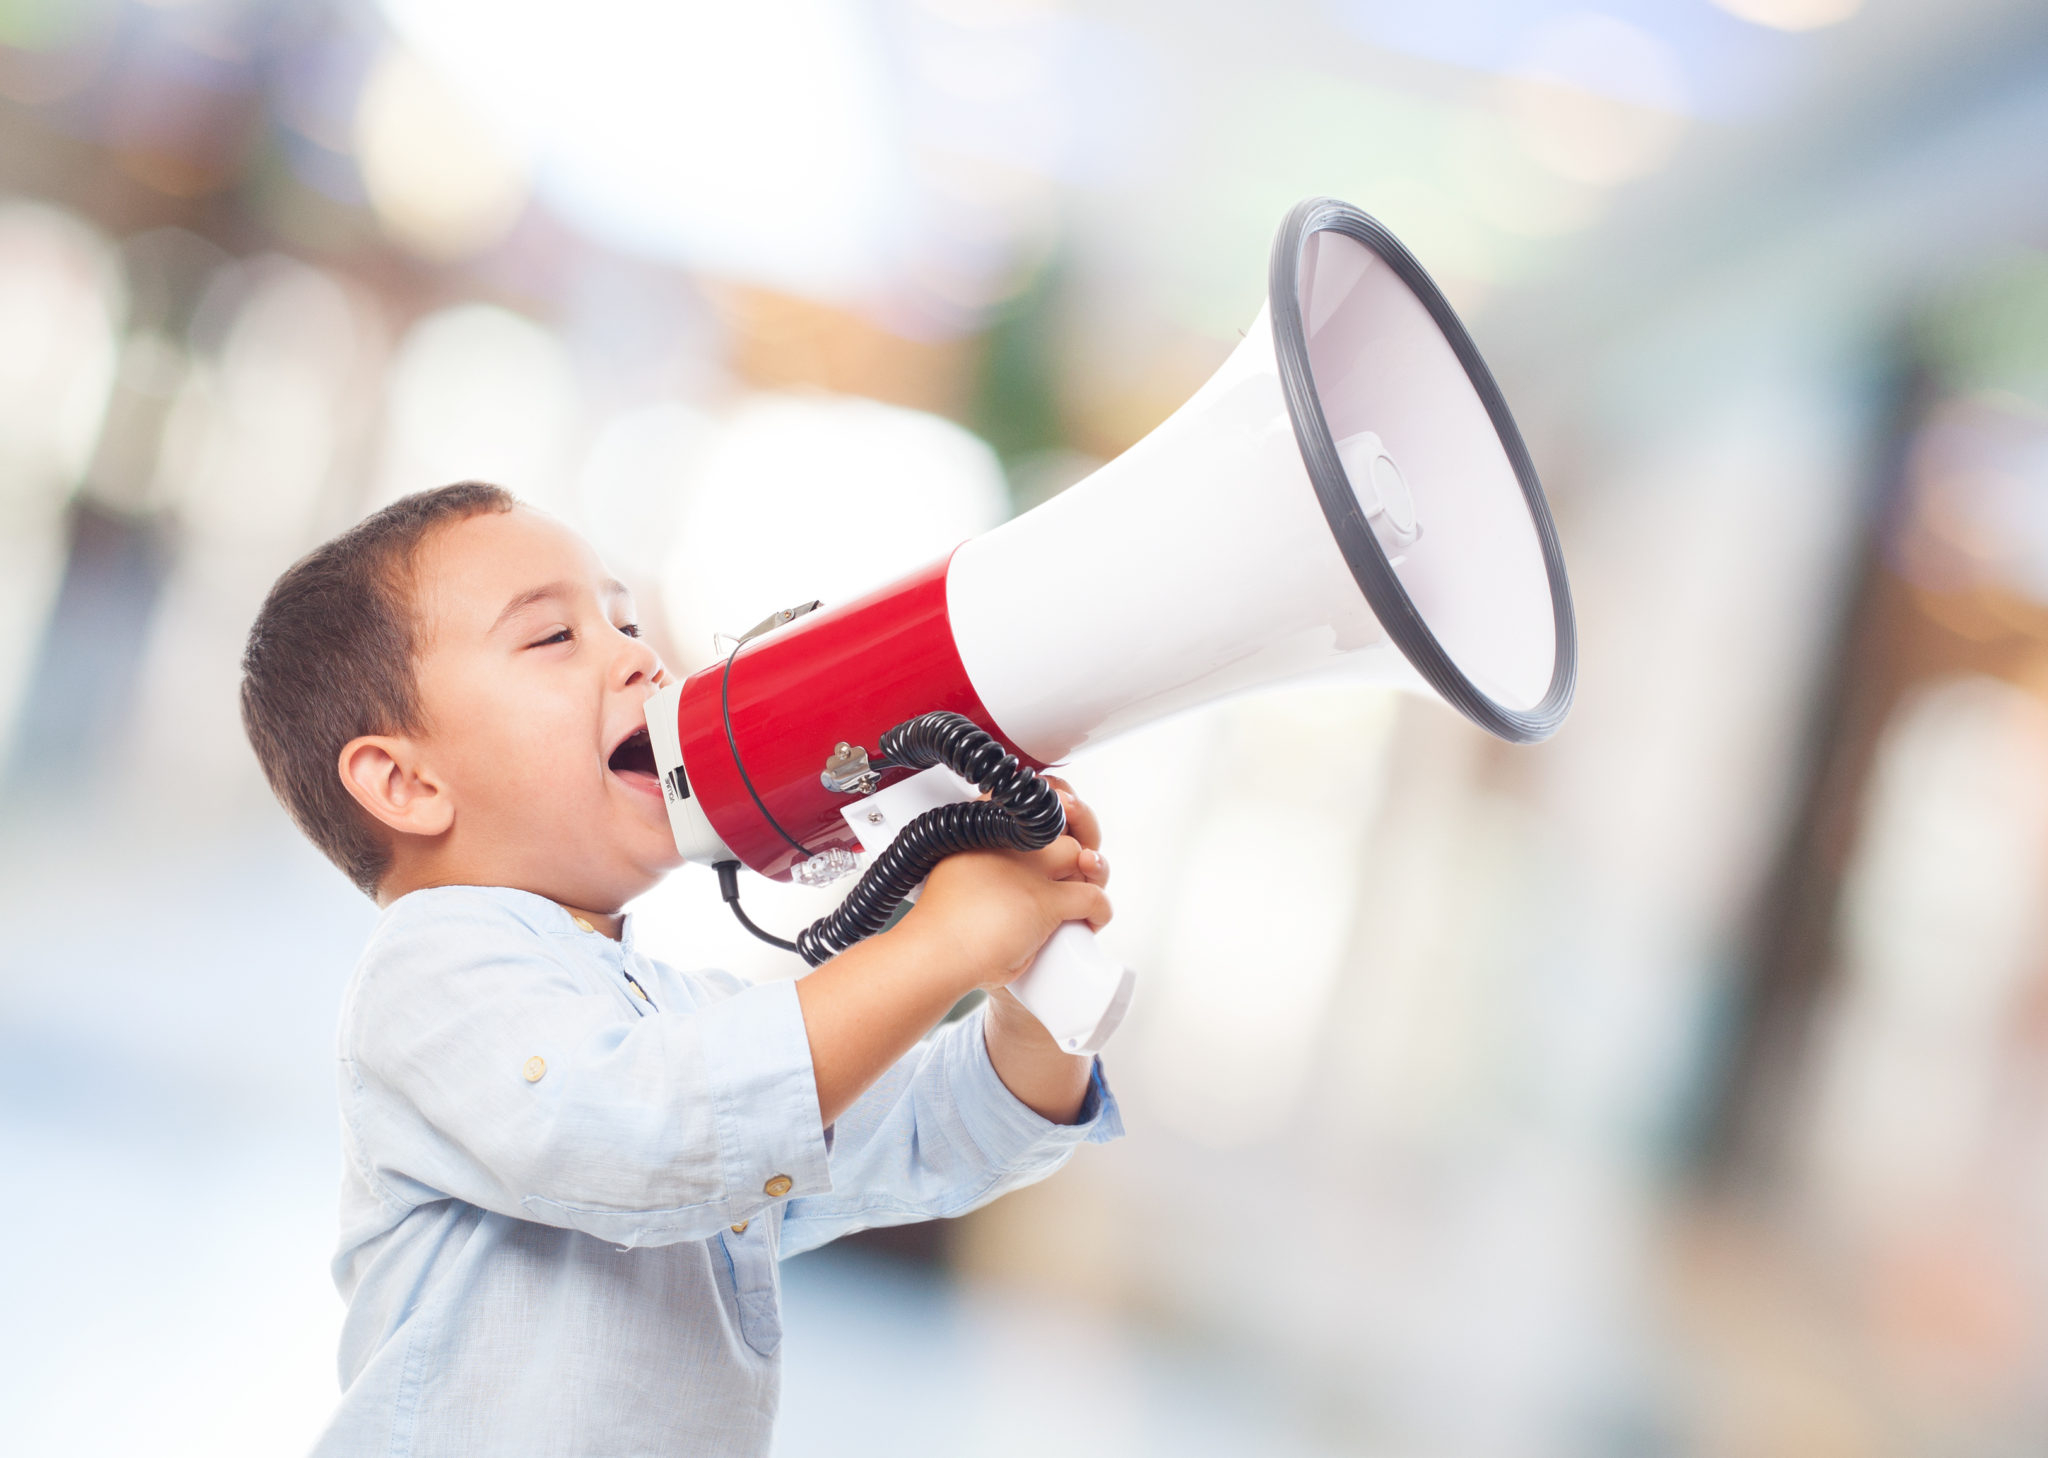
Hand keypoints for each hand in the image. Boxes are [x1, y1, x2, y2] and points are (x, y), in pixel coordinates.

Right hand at [894, 781, 1110, 994]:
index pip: (1027, 794)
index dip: (1052, 795)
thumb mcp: (956, 869)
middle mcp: (1008, 839)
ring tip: (1085, 884)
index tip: (1062, 804)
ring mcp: (1029, 869)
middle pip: (1062, 817)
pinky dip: (1098, 910)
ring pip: (1080, 854)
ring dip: (1092, 871)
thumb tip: (1012, 858)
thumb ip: (984, 857)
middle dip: (1080, 831)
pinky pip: (1091, 895)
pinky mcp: (1045, 900)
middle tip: (1080, 856)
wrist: (937, 952)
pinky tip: (1092, 917)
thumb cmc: (942, 922)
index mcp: (983, 825)